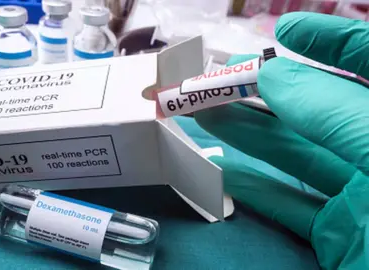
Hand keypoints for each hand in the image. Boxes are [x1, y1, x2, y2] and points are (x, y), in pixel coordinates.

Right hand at [195, 12, 368, 269]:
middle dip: (269, 91)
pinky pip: (291, 201)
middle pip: (322, 110)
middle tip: (218, 79)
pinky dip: (254, 185)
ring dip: (247, 134)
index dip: (336, 42)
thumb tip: (277, 73)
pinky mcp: (339, 235)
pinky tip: (221, 169)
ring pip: (298, 155)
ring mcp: (363, 200)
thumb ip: (337, 113)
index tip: (286, 31)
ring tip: (202, 114)